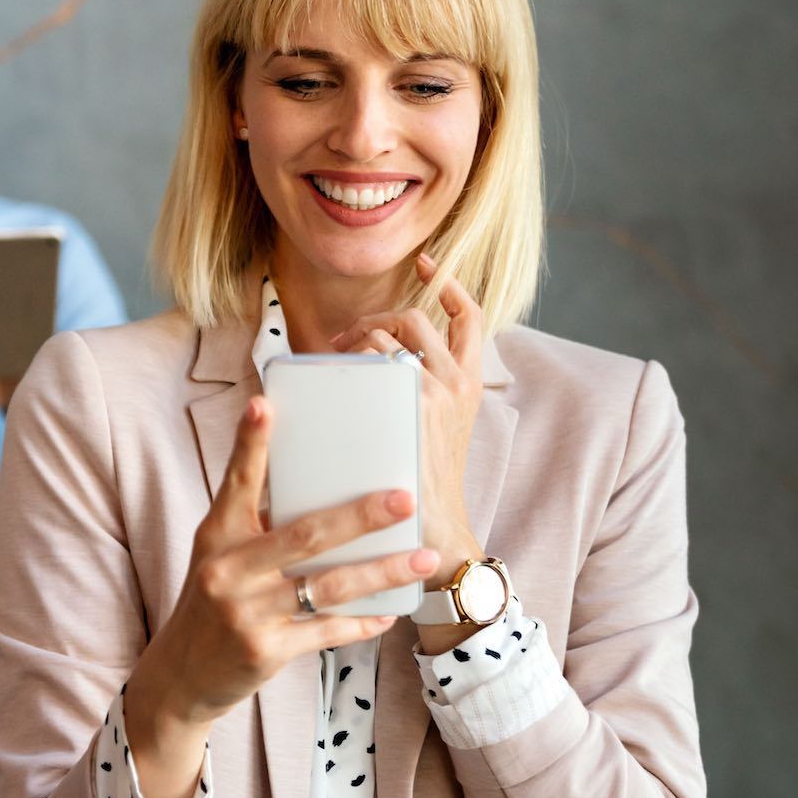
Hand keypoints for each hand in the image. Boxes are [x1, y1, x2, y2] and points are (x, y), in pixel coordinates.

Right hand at [129, 395, 436, 730]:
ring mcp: (246, 612)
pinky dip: (362, 621)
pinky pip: (327, 631)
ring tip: (423, 557)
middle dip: (360, 515)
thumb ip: (256, 524)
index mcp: (216, 535)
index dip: (250, 443)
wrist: (180, 675)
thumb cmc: (211, 601)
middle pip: (304, 535)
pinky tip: (390, 612)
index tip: (264, 404)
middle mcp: (227, 569)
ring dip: (382, 571)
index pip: (237, 482)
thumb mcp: (220, 555)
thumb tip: (318, 485)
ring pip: (328, 585)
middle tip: (404, 498)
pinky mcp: (265, 650)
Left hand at [329, 252, 485, 589]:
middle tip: (345, 341)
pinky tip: (327, 368)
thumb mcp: (441, 432)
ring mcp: (433, 391)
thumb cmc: (424, 490)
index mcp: (469, 385)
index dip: (450, 283)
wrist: (436, 536)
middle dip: (374, 318)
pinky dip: (346, 356)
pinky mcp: (409, 405)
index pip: (470, 318)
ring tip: (333, 358)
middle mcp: (456, 381)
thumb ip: (422, 397)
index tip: (428, 262)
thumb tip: (377, 368)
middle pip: (413, 318)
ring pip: (387, 334)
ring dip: (355, 335)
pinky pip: (370, 358)